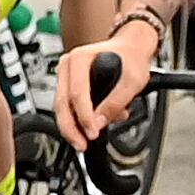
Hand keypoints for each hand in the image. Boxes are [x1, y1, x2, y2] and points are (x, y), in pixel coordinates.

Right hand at [57, 29, 152, 144]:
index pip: (77, 93)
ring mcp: (65, 75)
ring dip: (74, 126)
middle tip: (81, 144)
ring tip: (87, 138)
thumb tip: (99, 122)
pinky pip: (67, 106)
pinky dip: (77, 119)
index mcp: (80, 58)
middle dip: (71, 128)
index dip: (84, 117)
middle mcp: (68, 65)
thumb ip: (116, 103)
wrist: (131, 50)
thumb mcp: (133, 81)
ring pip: (61, 107)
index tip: (93, 133)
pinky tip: (90, 126)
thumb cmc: (131, 58)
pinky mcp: (68, 85)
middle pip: (62, 103)